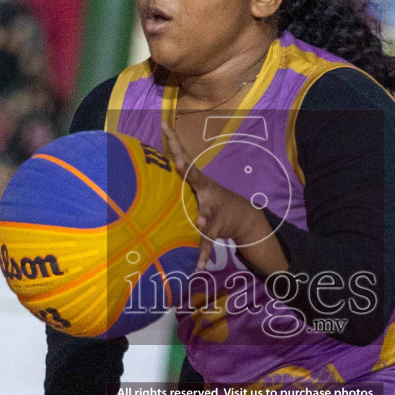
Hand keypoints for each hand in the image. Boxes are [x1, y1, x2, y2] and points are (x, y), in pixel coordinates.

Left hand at [161, 122, 270, 256]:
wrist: (242, 215)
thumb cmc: (208, 199)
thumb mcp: (196, 188)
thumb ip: (179, 177)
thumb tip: (152, 163)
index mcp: (198, 180)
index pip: (184, 157)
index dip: (175, 142)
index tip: (165, 127)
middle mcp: (206, 191)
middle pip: (195, 178)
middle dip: (187, 171)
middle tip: (178, 164)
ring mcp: (213, 210)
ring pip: (206, 213)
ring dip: (203, 217)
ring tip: (202, 221)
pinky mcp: (215, 229)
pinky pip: (207, 242)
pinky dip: (202, 254)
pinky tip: (198, 266)